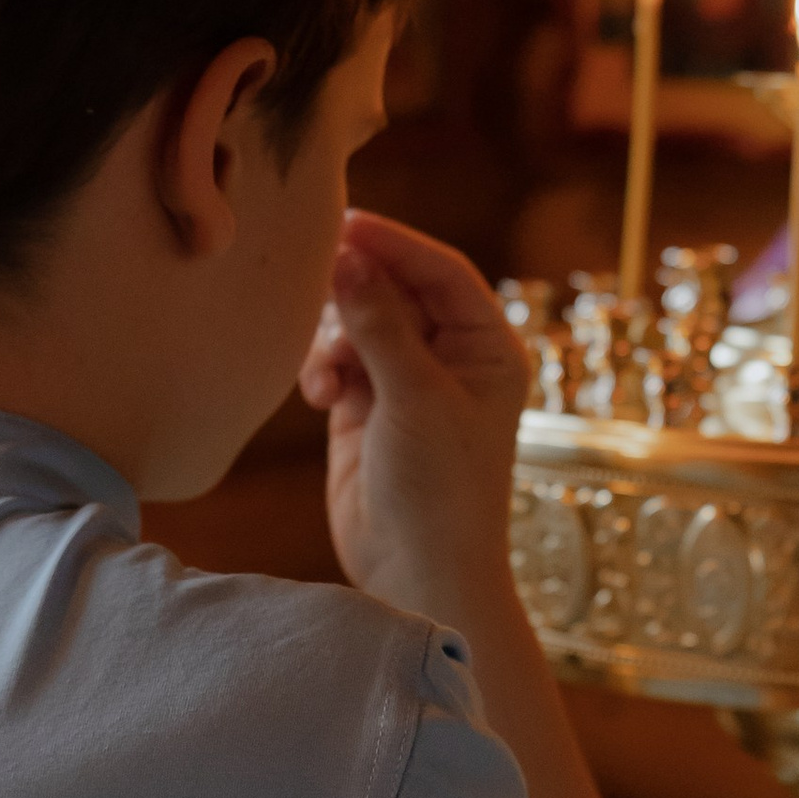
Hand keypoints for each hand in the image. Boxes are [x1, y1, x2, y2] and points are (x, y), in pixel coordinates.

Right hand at [297, 209, 527, 624]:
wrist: (418, 576)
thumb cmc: (441, 490)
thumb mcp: (414, 398)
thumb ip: (379, 324)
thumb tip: (346, 257)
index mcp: (488, 348)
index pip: (442, 271)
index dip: (395, 243)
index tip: (343, 222)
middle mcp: (451, 359)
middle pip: (397, 290)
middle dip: (356, 289)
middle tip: (310, 277)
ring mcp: (408, 384)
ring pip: (360, 324)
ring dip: (335, 337)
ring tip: (327, 374)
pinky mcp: (368, 410)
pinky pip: (338, 361)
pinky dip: (323, 368)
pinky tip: (319, 395)